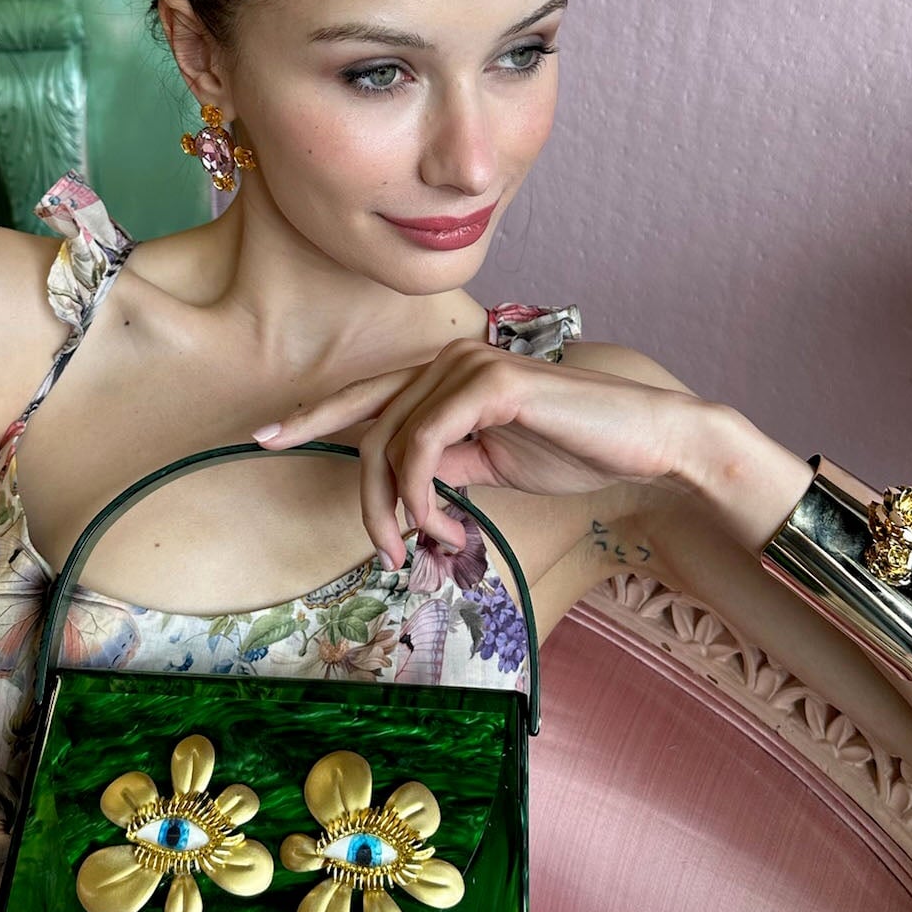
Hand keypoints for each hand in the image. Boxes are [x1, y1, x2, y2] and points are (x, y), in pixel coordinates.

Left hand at [252, 336, 708, 565]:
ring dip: (400, 508)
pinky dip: (422, 494)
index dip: (313, 416)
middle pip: (369, 427)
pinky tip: (445, 524)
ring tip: (427, 545)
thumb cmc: (576, 450)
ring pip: (391, 441)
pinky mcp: (490, 383)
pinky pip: (423, 444)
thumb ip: (445, 464)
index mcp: (447, 376)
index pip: (367, 396)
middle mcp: (450, 360)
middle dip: (364, 497)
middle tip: (383, 551)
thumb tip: (408, 489)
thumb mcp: (493, 463)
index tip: (265, 438)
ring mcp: (468, 366)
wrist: (646, 445)